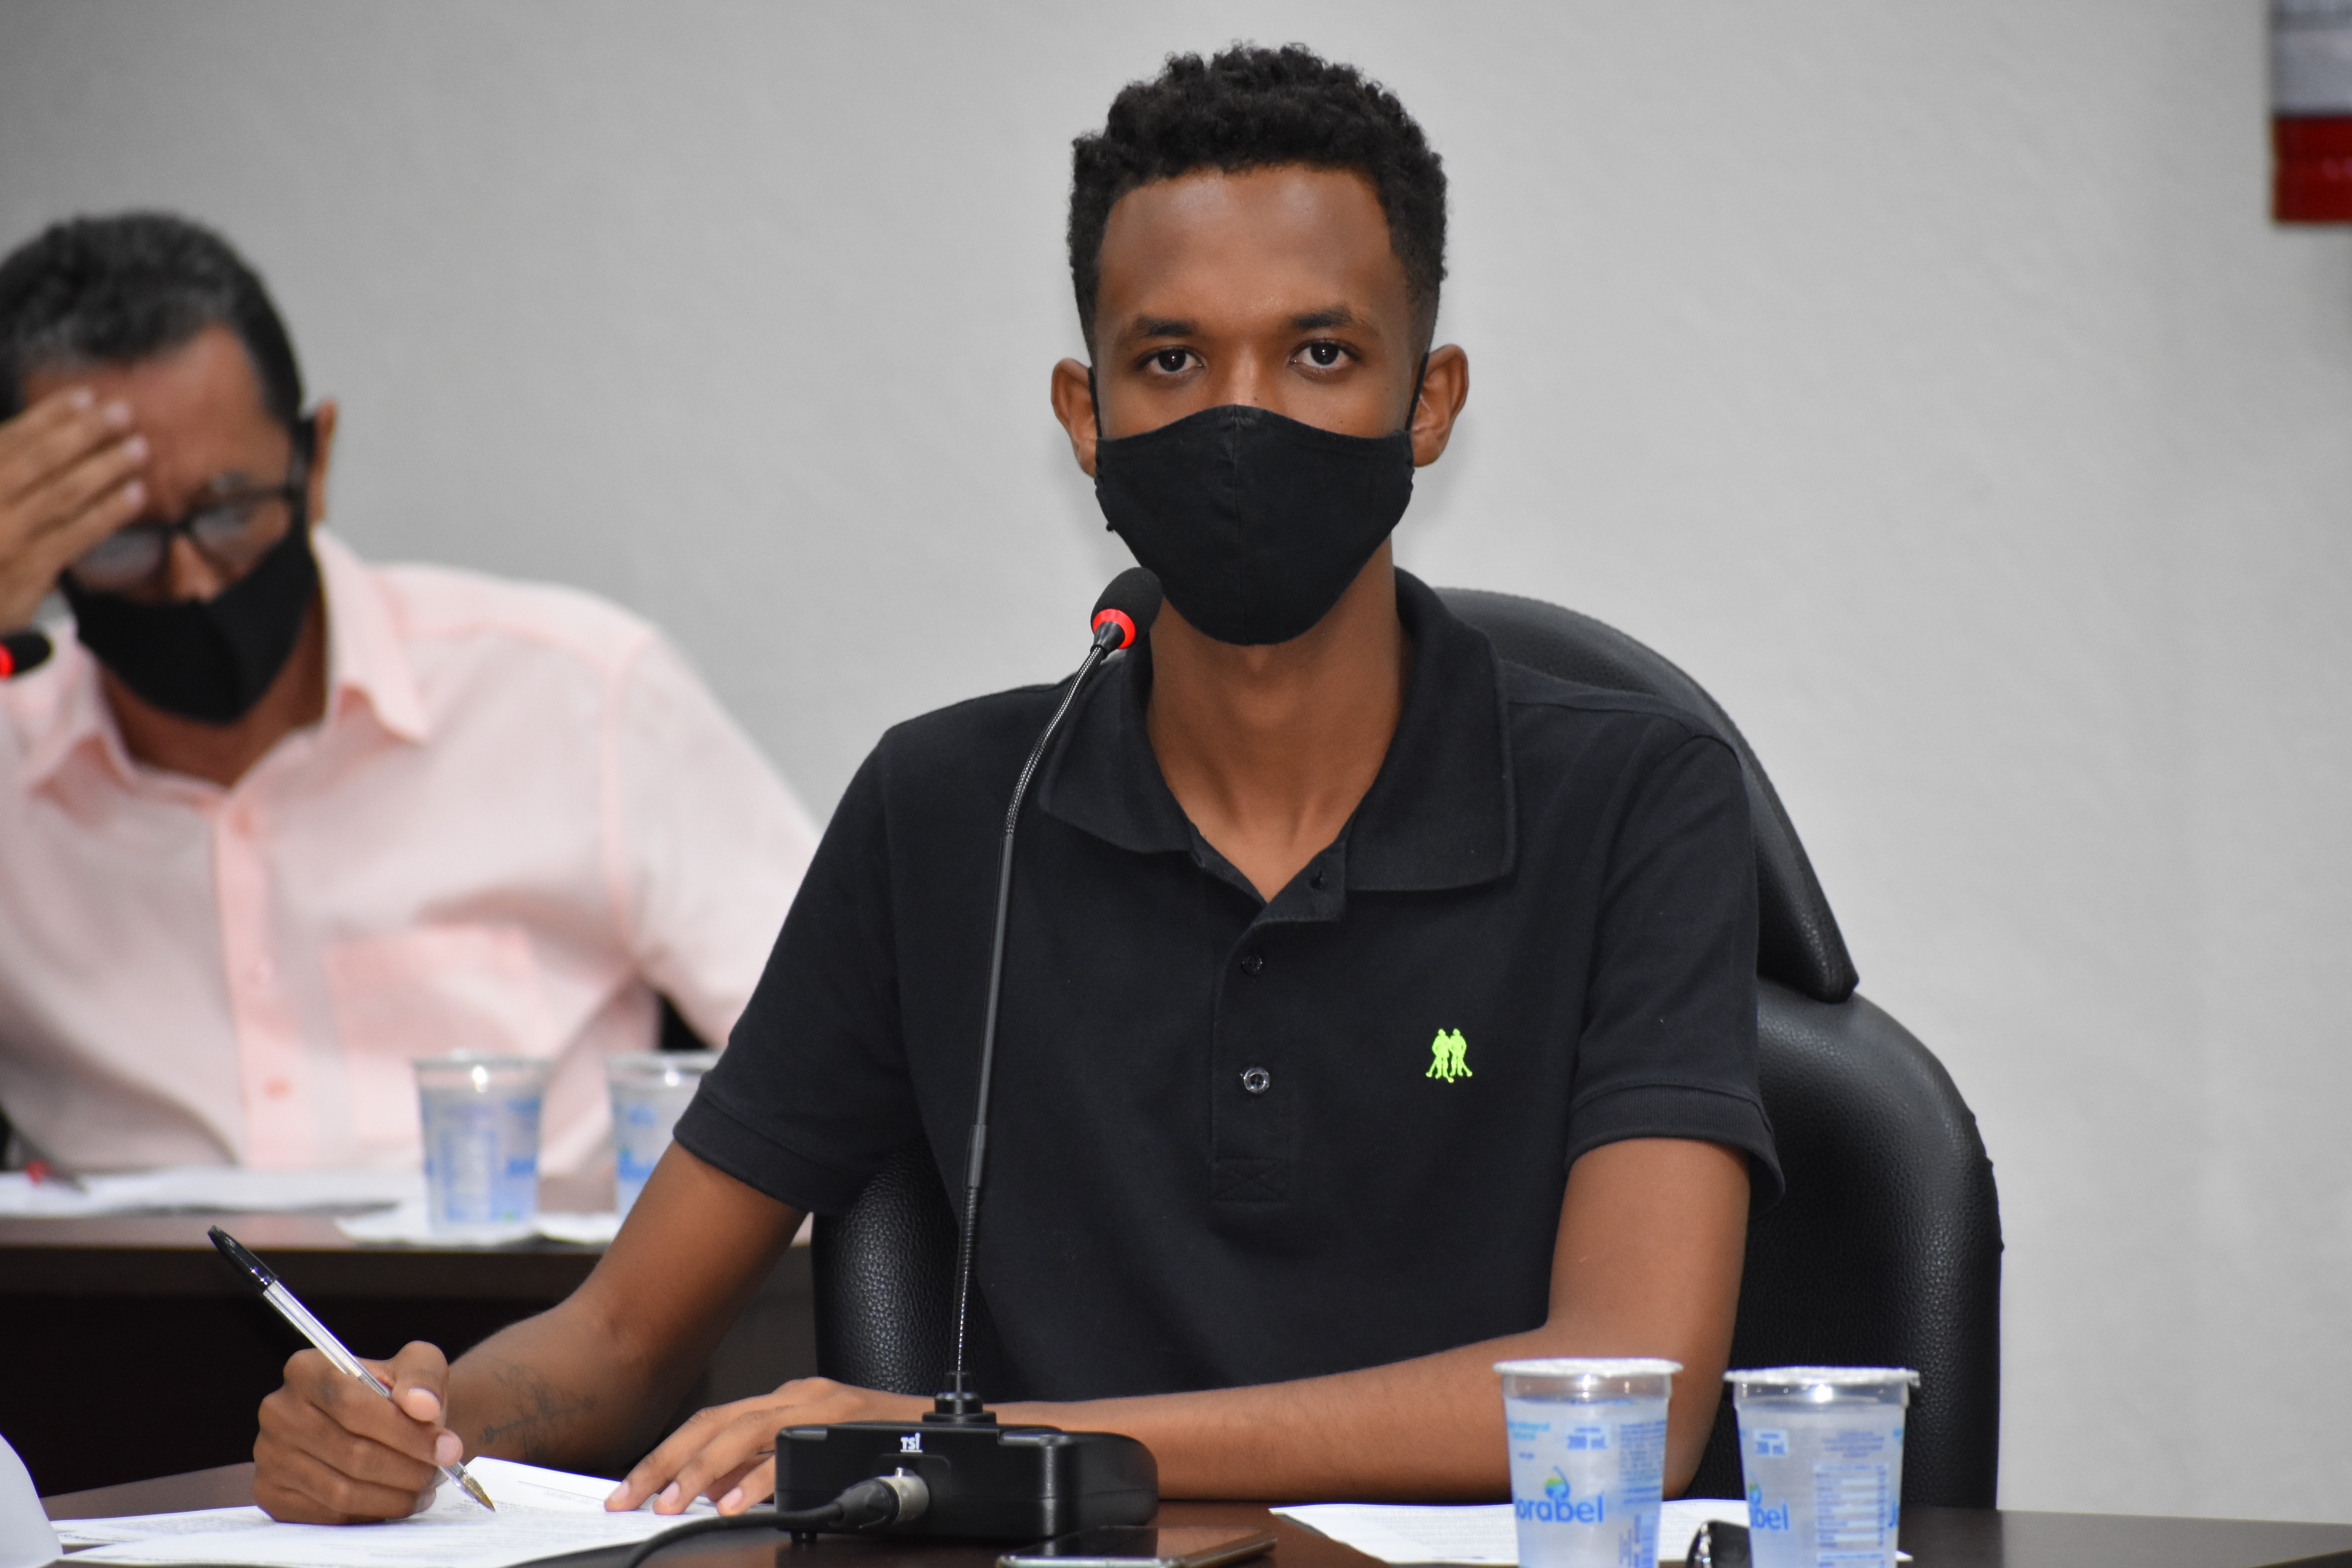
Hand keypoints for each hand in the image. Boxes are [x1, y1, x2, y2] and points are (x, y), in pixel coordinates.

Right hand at [0, 388, 148, 627]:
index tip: (84, 396)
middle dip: (83, 432)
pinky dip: (108, 511)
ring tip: (138, 447)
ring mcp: (2, 539)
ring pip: (60, 493)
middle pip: (36, 460)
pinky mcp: (26, 572)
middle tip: (122, 411)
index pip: (8, 441)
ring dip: (104, 465)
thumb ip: (5, 473)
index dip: (48, 416)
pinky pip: (75, 534)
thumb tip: (34, 437)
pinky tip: (136, 494)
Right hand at [254, 1343, 465, 1523]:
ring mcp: (269, 1456)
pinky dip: (370, 1513)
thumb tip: (422, 1407)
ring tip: (423, 1488)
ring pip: (342, 1490)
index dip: (405, 1432)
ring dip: (393, 1496)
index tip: (447, 1448)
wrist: (382, 1421)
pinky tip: (395, 1500)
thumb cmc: (400, 1393)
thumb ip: (423, 1378)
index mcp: (306, 1370)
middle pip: (351, 1452)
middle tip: (439, 1473)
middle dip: (407, 1468)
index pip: (352, 1406)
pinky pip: (327, 1514)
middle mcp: (279, 1411)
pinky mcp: (272, 1493)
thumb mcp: (420, 1365)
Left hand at [605, 1377, 927, 1517]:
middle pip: (714, 1422)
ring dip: (700, 1469)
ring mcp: (820, 1403)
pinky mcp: (845, 1417)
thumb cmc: (878, 1447)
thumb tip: (711, 1492)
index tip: (628, 1489)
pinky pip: (793, 1447)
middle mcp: (795, 1395)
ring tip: (672, 1503)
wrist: (941, 1433)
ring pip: (744, 1428)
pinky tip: (737, 1503)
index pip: (709, 1423)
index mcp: (782, 1402)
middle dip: (664, 1461)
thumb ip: (764, 1466)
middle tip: (629, 1497)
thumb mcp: (810, 1454)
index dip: (664, 1455)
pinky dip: (760, 1476)